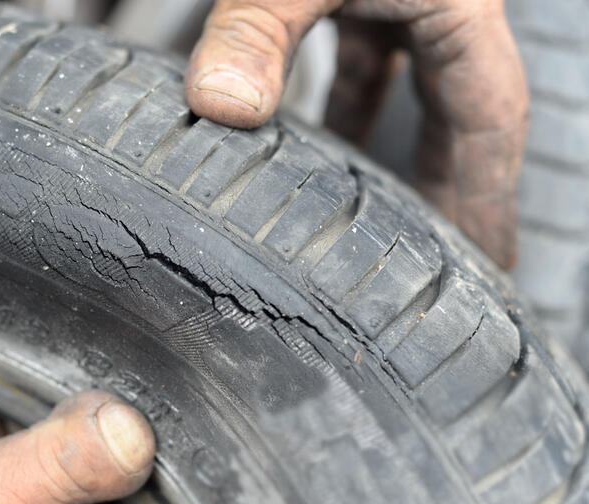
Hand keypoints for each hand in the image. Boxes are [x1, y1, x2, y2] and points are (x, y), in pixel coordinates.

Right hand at [0, 391, 169, 503]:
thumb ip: (63, 464)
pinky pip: (8, 466)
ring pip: (54, 457)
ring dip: (20, 413)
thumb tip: (135, 425)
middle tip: (42, 362)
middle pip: (104, 465)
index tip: (99, 380)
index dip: (131, 428)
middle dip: (67, 412)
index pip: (155, 487)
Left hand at [185, 0, 528, 268]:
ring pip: (413, 93)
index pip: (487, 125)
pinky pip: (370, 61)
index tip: (485, 271)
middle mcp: (436, 3)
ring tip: (382, 225)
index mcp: (451, 3)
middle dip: (449, 195)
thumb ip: (256, 24)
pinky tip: (314, 139)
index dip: (484, 202)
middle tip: (436, 271)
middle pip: (460, 120)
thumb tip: (222, 110)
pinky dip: (348, 107)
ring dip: (396, 156)